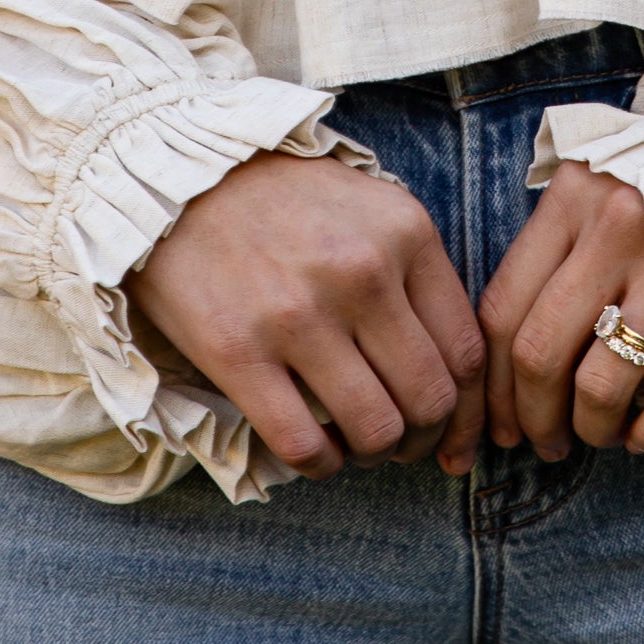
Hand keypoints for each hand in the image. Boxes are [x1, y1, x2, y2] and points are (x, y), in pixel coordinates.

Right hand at [131, 150, 485, 479]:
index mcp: (405, 233)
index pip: (468, 351)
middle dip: (425, 437)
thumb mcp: (369, 208)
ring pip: (375, 430)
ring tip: (357, 446)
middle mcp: (361, 274)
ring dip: (374, 454)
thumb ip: (415, 274)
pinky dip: (321, 465)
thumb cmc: (281, 198)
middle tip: (404, 442)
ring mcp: (299, 315)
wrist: (174, 177)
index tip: (453, 428)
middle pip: (429, 398)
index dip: (469, 408)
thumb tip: (456, 371)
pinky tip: (317, 455)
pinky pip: (303, 443)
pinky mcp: (238, 351)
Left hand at [479, 157, 643, 460]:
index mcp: (576, 196)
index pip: (504, 308)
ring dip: (592, 428)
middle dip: (534, 416)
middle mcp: (620, 229)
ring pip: (603, 384)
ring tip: (598, 435)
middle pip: (542, 352)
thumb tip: (503, 351)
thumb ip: (555, 242)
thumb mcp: (601, 185)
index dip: (493, 382)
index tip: (499, 417)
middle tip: (543, 442)